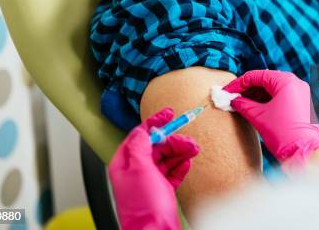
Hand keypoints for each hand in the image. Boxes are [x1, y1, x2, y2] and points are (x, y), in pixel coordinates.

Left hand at [109, 108, 199, 229]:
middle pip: (157, 146)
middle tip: (190, 142)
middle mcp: (135, 170)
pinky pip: (172, 172)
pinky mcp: (161, 190)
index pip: (140, 134)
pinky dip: (180, 166)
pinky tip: (187, 163)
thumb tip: (143, 130)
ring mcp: (148, 180)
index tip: (169, 113)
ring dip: (180, 152)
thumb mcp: (139, 168)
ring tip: (194, 151)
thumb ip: (140, 145)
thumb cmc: (143, 205)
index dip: (155, 122)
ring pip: (166, 158)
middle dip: (174, 141)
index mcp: (125, 162)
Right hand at [224, 70, 318, 170]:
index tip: (225, 92)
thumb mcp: (259, 117)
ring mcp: (301, 93)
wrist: (306, 153)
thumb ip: (243, 105)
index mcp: (286, 81)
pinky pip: (281, 97)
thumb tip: (234, 101)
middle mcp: (296, 83)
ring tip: (240, 104)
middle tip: (231, 97)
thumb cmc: (282, 133)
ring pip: (273, 89)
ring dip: (256, 95)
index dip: (238, 83)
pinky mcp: (302, 104)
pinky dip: (267, 101)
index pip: (256, 76)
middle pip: (265, 80)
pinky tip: (254, 108)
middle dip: (247, 89)